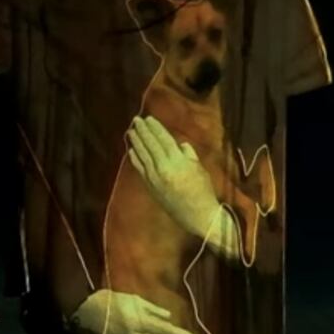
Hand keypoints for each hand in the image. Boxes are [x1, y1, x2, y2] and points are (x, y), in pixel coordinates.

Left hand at [128, 115, 240, 260]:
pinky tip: (131, 151)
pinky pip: (140, 170)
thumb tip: (180, 144)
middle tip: (135, 120)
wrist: (198, 215)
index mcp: (178, 160)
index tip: (148, 118)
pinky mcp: (151, 187)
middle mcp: (163, 167)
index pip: (163, 139)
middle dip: (143, 131)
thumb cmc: (203, 191)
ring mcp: (154, 178)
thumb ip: (189, 155)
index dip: (155, 128)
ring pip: (142, 156)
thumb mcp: (199, 169)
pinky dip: (135, 159)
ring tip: (131, 131)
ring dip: (136, 142)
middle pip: (150, 145)